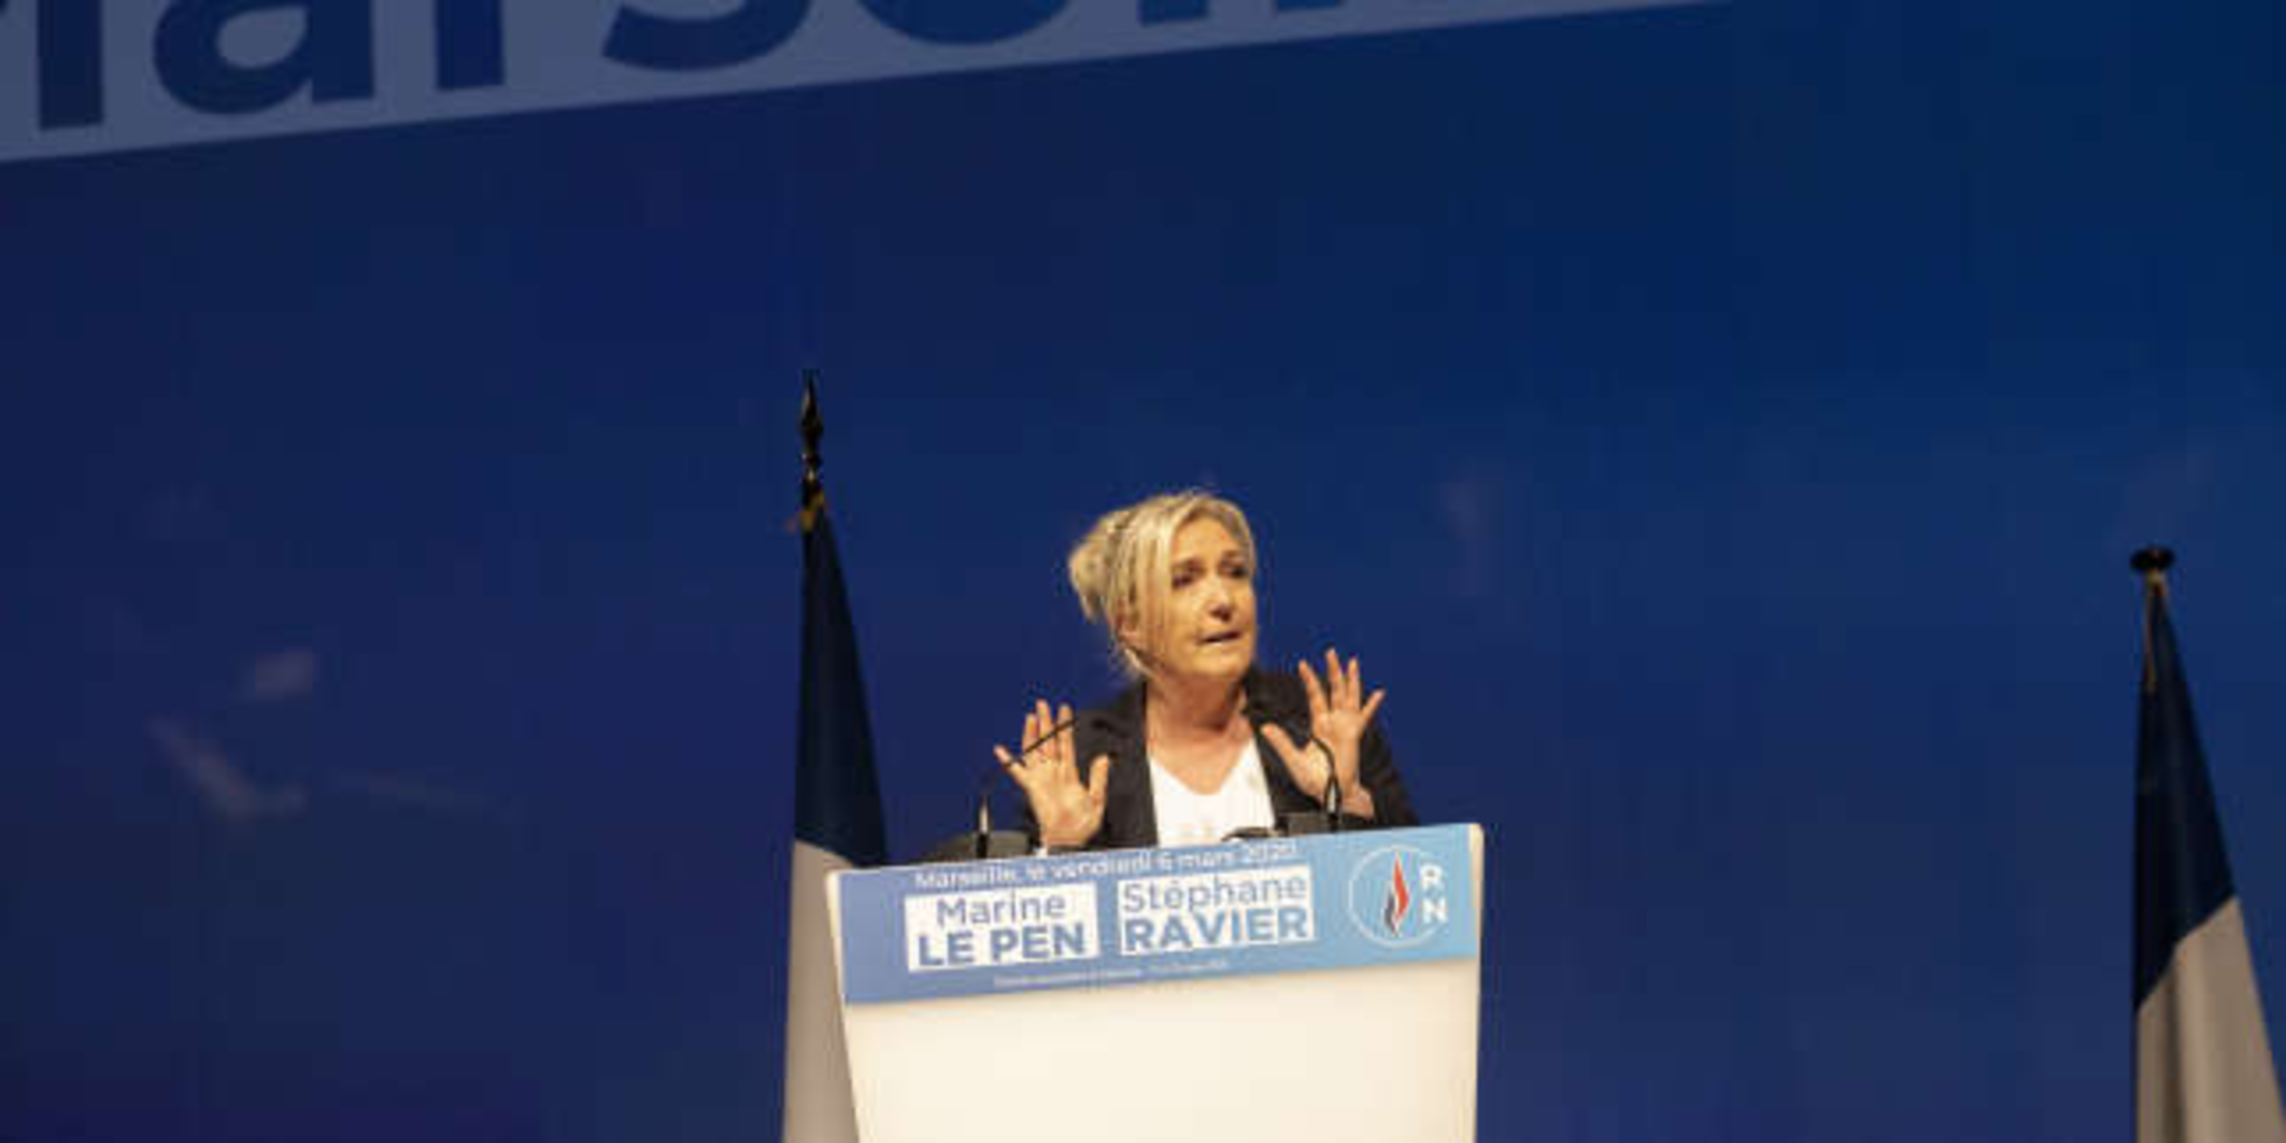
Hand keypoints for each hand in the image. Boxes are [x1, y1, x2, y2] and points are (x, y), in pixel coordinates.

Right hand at [993, 699, 1110, 847]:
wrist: (1067, 840)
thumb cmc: (1080, 824)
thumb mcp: (1097, 800)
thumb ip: (1099, 779)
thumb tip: (1104, 759)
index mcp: (1069, 773)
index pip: (1066, 744)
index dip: (1065, 726)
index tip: (1065, 710)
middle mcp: (1053, 772)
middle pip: (1048, 742)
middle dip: (1046, 723)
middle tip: (1043, 704)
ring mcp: (1041, 779)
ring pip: (1035, 751)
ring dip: (1032, 734)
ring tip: (1031, 717)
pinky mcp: (1031, 788)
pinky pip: (1018, 773)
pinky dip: (1008, 762)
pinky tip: (1001, 751)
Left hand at [1260, 649, 1385, 819]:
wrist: (1331, 793)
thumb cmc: (1315, 780)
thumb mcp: (1293, 760)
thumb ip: (1281, 743)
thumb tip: (1265, 728)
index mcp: (1319, 725)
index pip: (1315, 696)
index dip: (1310, 680)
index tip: (1303, 665)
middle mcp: (1334, 722)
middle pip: (1334, 690)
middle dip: (1332, 671)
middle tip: (1330, 652)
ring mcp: (1346, 727)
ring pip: (1349, 697)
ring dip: (1351, 680)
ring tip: (1352, 662)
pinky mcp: (1355, 735)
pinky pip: (1365, 717)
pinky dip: (1372, 705)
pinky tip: (1379, 693)